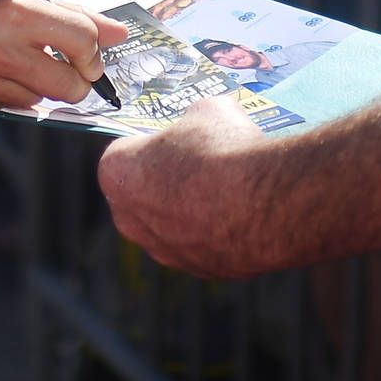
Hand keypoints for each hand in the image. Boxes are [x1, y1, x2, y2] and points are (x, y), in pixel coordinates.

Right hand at [0, 0, 128, 119]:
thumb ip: (70, 14)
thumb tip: (121, 32)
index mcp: (15, 13)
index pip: (83, 41)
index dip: (94, 51)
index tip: (89, 53)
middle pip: (70, 86)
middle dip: (78, 82)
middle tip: (69, 71)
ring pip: (38, 101)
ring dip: (36, 86)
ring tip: (11, 60)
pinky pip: (3, 108)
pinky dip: (3, 94)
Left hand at [96, 95, 289, 277]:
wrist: (264, 201)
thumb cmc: (224, 149)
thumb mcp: (208, 109)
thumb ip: (193, 121)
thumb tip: (202, 125)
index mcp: (117, 172)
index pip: (125, 152)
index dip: (153, 142)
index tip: (178, 137)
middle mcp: (130, 220)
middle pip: (143, 194)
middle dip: (167, 180)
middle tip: (203, 161)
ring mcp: (163, 251)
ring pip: (172, 225)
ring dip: (192, 210)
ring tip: (232, 188)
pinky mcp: (197, 270)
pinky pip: (202, 245)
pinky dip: (218, 232)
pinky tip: (245, 212)